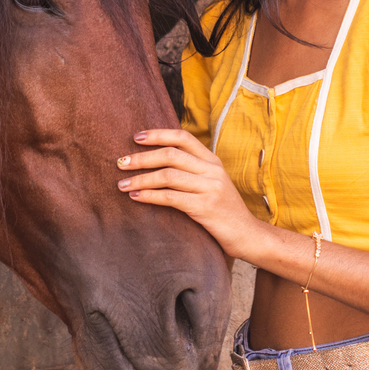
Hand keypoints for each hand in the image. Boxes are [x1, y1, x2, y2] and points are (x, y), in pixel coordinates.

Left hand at [117, 129, 259, 257]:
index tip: (136, 137)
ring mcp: (210, 188)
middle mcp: (212, 170)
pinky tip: (136, 197)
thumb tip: (158, 162)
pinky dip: (150, 195)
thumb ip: (192, 171)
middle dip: (141, 158)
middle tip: (120, 162)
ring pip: (168, 175)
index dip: (158, 134)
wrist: (248, 235)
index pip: (183, 137)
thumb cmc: (224, 211)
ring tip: (122, 184)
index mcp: (213, 161)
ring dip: (141, 178)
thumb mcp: (212, 184)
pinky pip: (171, 197)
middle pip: (171, 155)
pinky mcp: (205, 207)